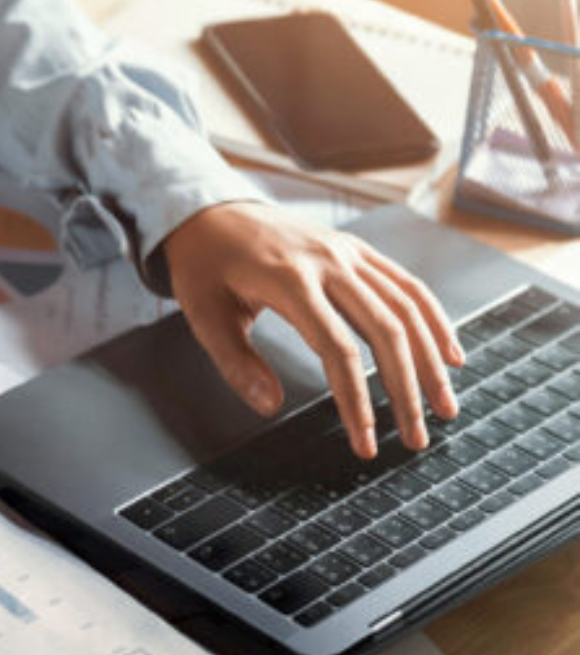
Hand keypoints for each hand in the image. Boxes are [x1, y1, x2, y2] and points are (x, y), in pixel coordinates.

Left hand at [163, 202, 463, 458]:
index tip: (365, 442)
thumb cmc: (204, 267)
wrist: (209, 213)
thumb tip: (269, 407)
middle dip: (407, 390)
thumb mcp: (202, 315)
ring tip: (445, 407)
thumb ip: (235, 363)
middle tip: (416, 438)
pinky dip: (434, 319)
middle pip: (385, 330)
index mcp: (289, 280)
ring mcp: (348, 251)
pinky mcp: (357, 249)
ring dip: (432, 360)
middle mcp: (328, 261)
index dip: (355, 401)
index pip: (338, 350)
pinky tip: (450, 353)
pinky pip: (406, 283)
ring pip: (406, 307)